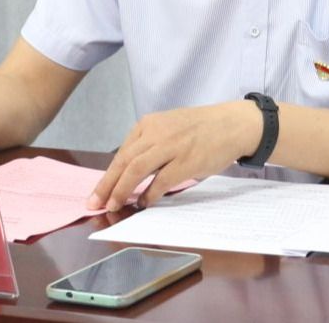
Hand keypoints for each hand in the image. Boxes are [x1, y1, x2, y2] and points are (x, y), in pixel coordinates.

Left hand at [87, 101, 260, 211]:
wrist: (233, 124)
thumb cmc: (200, 129)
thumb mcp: (169, 128)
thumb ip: (150, 145)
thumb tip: (128, 173)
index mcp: (149, 124)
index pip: (122, 153)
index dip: (107, 176)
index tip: (97, 192)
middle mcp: (157, 132)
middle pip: (124, 162)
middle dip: (107, 185)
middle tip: (95, 204)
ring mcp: (171, 146)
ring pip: (136, 169)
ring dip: (122, 190)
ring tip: (114, 205)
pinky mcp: (186, 161)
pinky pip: (160, 181)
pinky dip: (149, 194)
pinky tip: (144, 203)